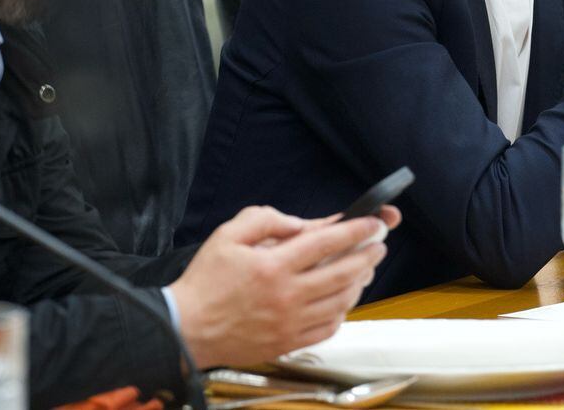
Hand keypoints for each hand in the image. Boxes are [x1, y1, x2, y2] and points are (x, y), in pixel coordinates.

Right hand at [168, 205, 398, 367]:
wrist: (185, 328)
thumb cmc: (205, 281)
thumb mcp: (227, 235)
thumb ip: (264, 219)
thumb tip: (299, 224)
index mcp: (273, 266)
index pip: (326, 243)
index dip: (356, 231)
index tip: (374, 224)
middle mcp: (286, 296)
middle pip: (343, 273)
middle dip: (368, 255)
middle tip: (378, 244)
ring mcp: (289, 323)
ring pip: (341, 302)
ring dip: (360, 282)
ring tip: (365, 268)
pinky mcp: (287, 342)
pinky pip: (328, 328)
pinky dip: (343, 312)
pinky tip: (343, 299)